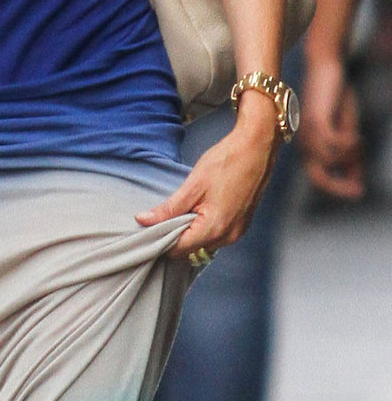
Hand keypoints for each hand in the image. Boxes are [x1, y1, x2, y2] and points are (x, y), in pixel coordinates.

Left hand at [136, 99, 279, 257]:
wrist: (255, 151)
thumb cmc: (225, 164)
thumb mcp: (192, 185)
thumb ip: (169, 208)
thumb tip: (144, 220)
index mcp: (215, 228)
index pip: (180, 250)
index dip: (161, 240)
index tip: (148, 226)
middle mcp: (228, 237)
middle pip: (192, 250)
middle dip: (173, 237)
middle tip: (160, 216)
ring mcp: (237, 232)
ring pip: (204, 244)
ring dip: (188, 233)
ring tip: (177, 210)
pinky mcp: (240, 225)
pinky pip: (215, 236)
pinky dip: (201, 228)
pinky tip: (194, 210)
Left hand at [299, 53, 364, 198]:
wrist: (326, 69)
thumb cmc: (335, 99)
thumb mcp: (345, 131)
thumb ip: (349, 156)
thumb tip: (357, 183)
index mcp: (308, 145)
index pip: (316, 177)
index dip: (337, 189)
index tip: (358, 193)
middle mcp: (303, 140)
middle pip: (317, 175)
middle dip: (339, 186)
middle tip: (359, 189)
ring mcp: (307, 130)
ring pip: (328, 159)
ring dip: (349, 155)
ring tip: (357, 138)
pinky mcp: (316, 117)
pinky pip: (331, 141)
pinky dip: (347, 143)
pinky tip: (355, 133)